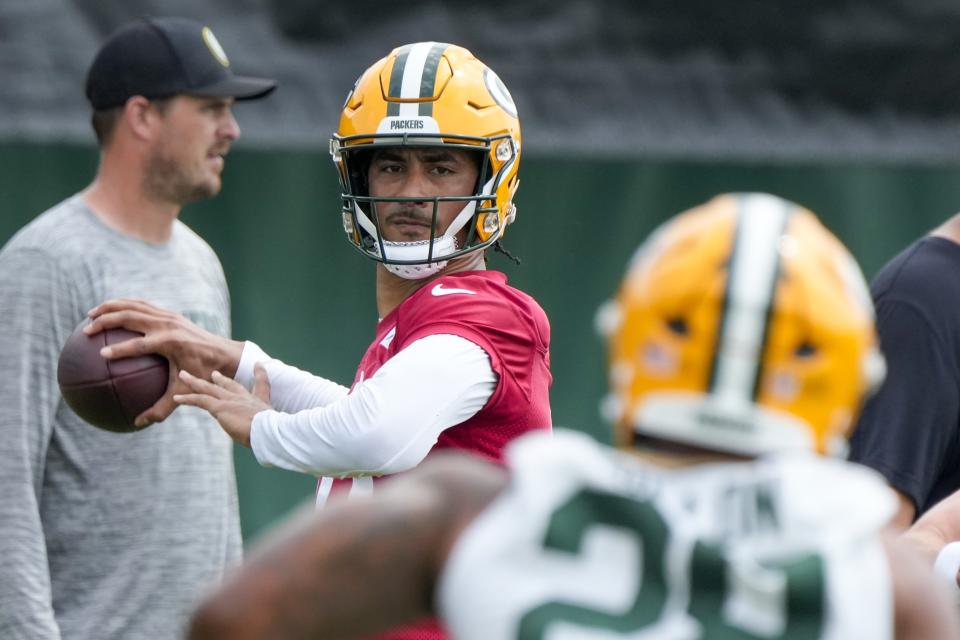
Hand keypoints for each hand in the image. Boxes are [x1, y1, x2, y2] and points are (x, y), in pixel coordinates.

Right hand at [85, 298, 244, 426]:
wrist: (223, 353)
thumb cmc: (202, 374)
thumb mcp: (183, 390)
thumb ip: (161, 408)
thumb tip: (138, 423)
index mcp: (170, 343)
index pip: (138, 345)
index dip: (119, 350)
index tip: (101, 355)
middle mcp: (167, 325)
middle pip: (130, 317)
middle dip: (105, 322)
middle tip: (86, 331)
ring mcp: (168, 316)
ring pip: (134, 306)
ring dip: (110, 307)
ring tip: (90, 314)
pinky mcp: (169, 313)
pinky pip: (142, 305)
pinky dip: (124, 305)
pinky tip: (109, 311)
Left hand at [174, 366, 271, 446]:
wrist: (268, 431)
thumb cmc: (273, 434)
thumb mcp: (274, 429)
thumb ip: (268, 431)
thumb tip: (267, 443)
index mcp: (258, 402)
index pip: (259, 385)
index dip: (259, 374)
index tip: (258, 365)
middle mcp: (243, 398)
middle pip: (229, 385)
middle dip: (221, 379)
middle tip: (214, 374)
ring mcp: (231, 401)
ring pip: (209, 389)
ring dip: (194, 382)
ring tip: (184, 376)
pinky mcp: (220, 407)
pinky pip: (200, 400)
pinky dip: (188, 399)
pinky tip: (177, 398)